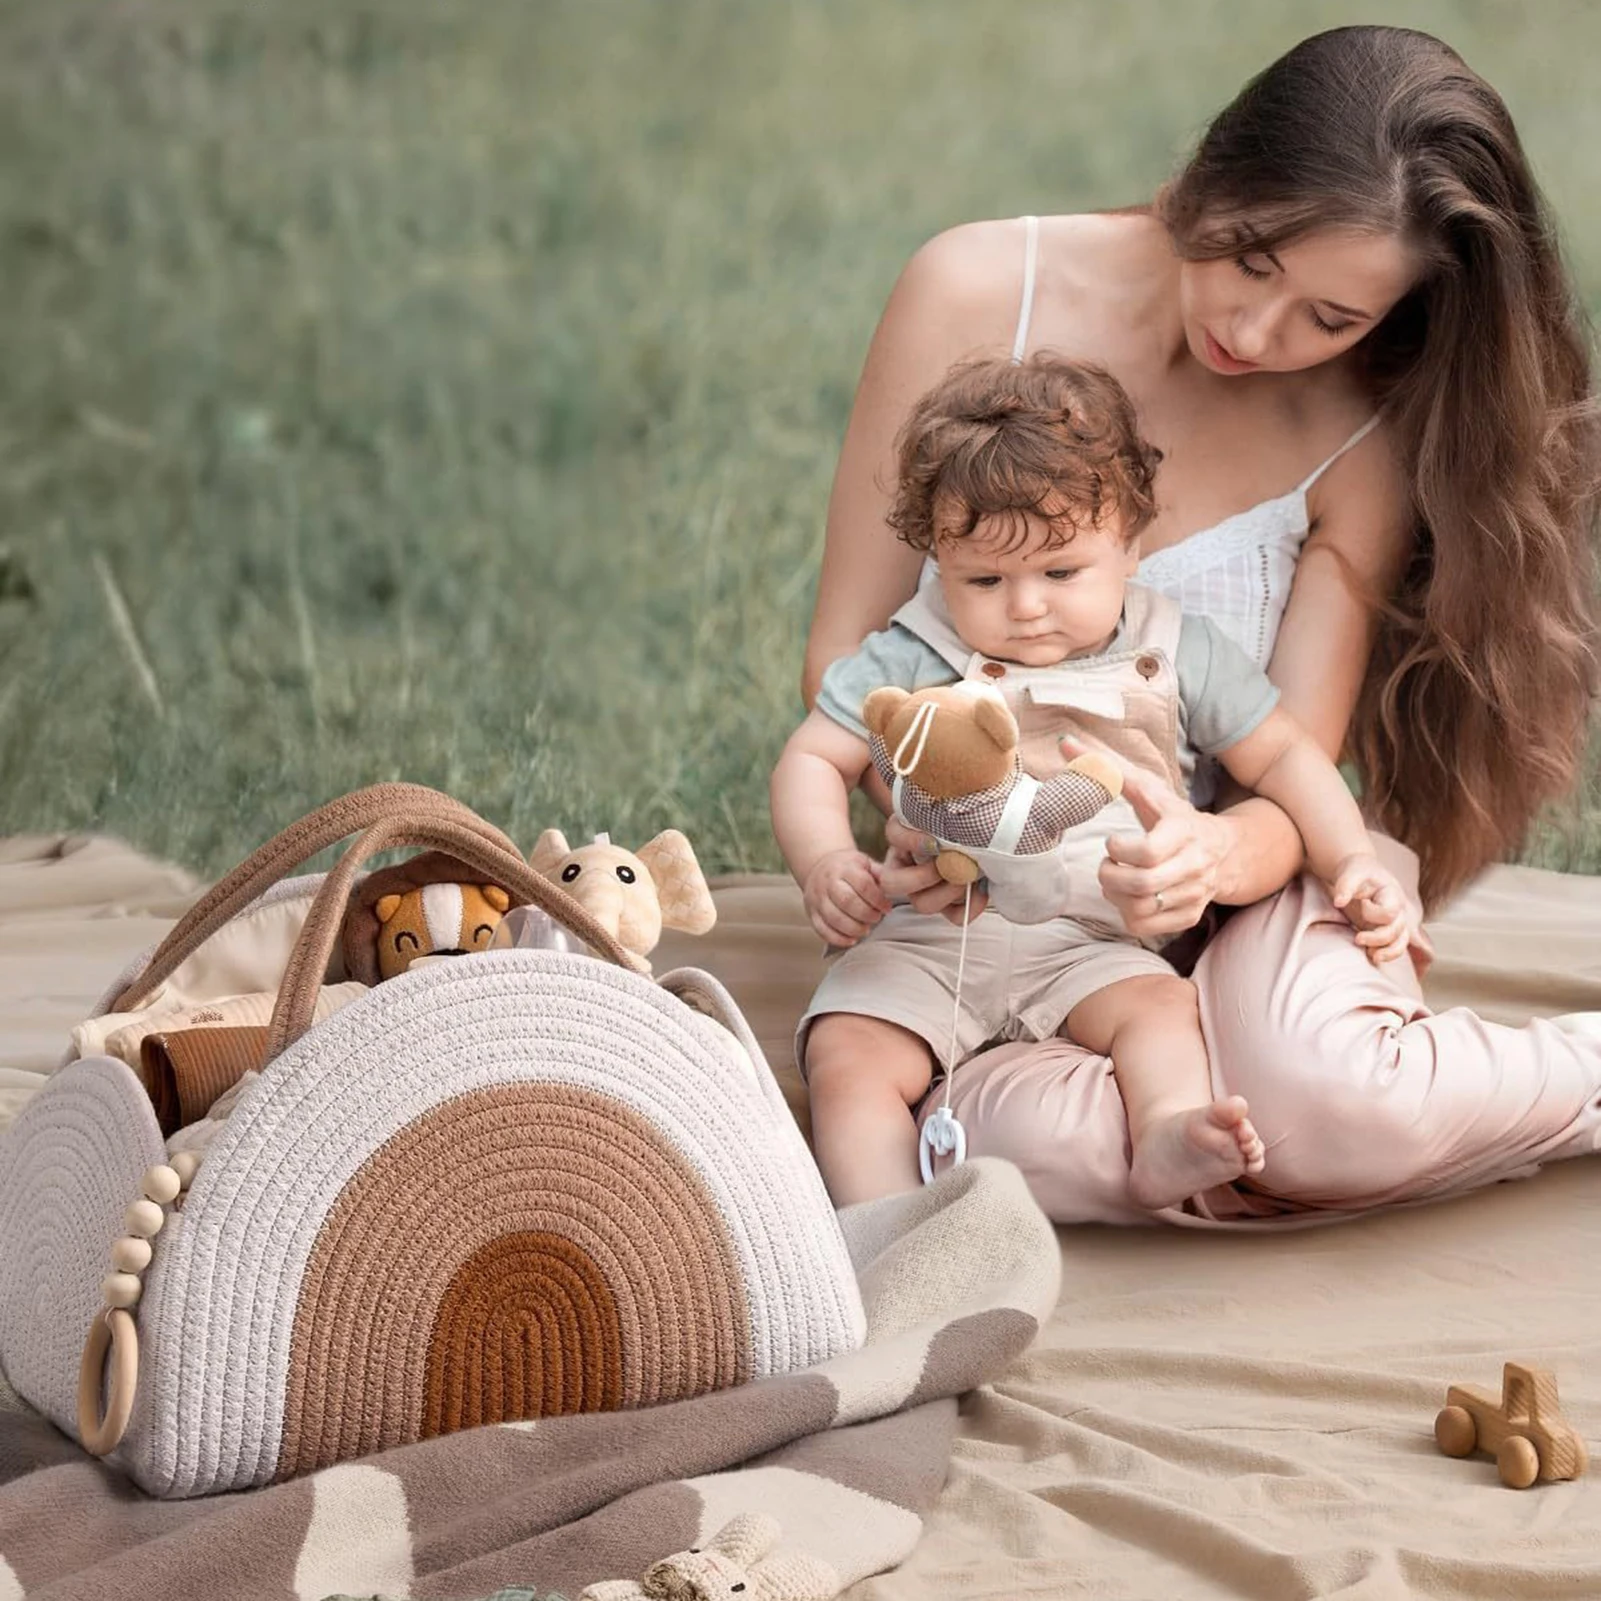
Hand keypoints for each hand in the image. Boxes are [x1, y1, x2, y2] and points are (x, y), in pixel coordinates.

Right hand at [802, 848, 892, 947]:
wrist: (820, 867)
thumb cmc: (849, 868)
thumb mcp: (865, 864)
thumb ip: (880, 875)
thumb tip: (898, 885)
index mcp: (844, 867)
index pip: (862, 884)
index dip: (877, 899)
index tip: (887, 907)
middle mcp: (827, 881)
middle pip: (847, 901)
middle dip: (866, 914)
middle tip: (877, 918)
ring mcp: (817, 898)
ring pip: (834, 918)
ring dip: (854, 928)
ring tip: (866, 929)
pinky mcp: (811, 912)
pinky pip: (822, 929)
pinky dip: (838, 938)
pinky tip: (852, 939)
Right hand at [879, 816, 988, 923]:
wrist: (985, 832)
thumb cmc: (965, 818)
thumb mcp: (947, 808)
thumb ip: (941, 810)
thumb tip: (944, 821)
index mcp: (903, 837)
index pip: (893, 835)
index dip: (910, 842)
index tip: (935, 842)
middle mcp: (906, 867)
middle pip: (892, 883)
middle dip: (924, 877)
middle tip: (950, 863)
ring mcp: (924, 890)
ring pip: (922, 904)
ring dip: (949, 892)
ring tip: (970, 875)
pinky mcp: (947, 905)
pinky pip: (954, 917)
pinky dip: (970, 907)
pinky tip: (982, 890)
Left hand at [1059, 734, 1227, 937]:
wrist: (1224, 850)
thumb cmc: (1173, 816)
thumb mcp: (1148, 788)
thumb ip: (1108, 767)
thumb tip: (1065, 742)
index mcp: (1184, 831)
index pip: (1148, 852)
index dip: (1119, 851)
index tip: (1111, 841)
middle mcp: (1194, 866)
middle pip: (1143, 885)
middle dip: (1111, 876)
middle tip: (1106, 864)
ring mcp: (1194, 895)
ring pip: (1141, 910)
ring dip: (1115, 896)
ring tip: (1115, 878)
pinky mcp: (1188, 916)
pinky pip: (1145, 927)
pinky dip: (1127, 915)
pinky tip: (1128, 897)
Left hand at [1329, 852, 1411, 965]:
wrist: (1358, 873)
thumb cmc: (1356, 871)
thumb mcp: (1350, 873)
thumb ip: (1345, 886)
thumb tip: (1338, 902)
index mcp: (1391, 894)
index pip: (1391, 912)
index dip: (1375, 914)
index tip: (1361, 904)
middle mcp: (1397, 910)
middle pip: (1398, 930)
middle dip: (1379, 938)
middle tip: (1358, 939)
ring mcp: (1392, 922)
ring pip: (1401, 942)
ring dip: (1388, 952)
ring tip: (1372, 956)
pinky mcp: (1384, 930)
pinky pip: (1394, 946)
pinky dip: (1386, 954)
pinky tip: (1372, 956)